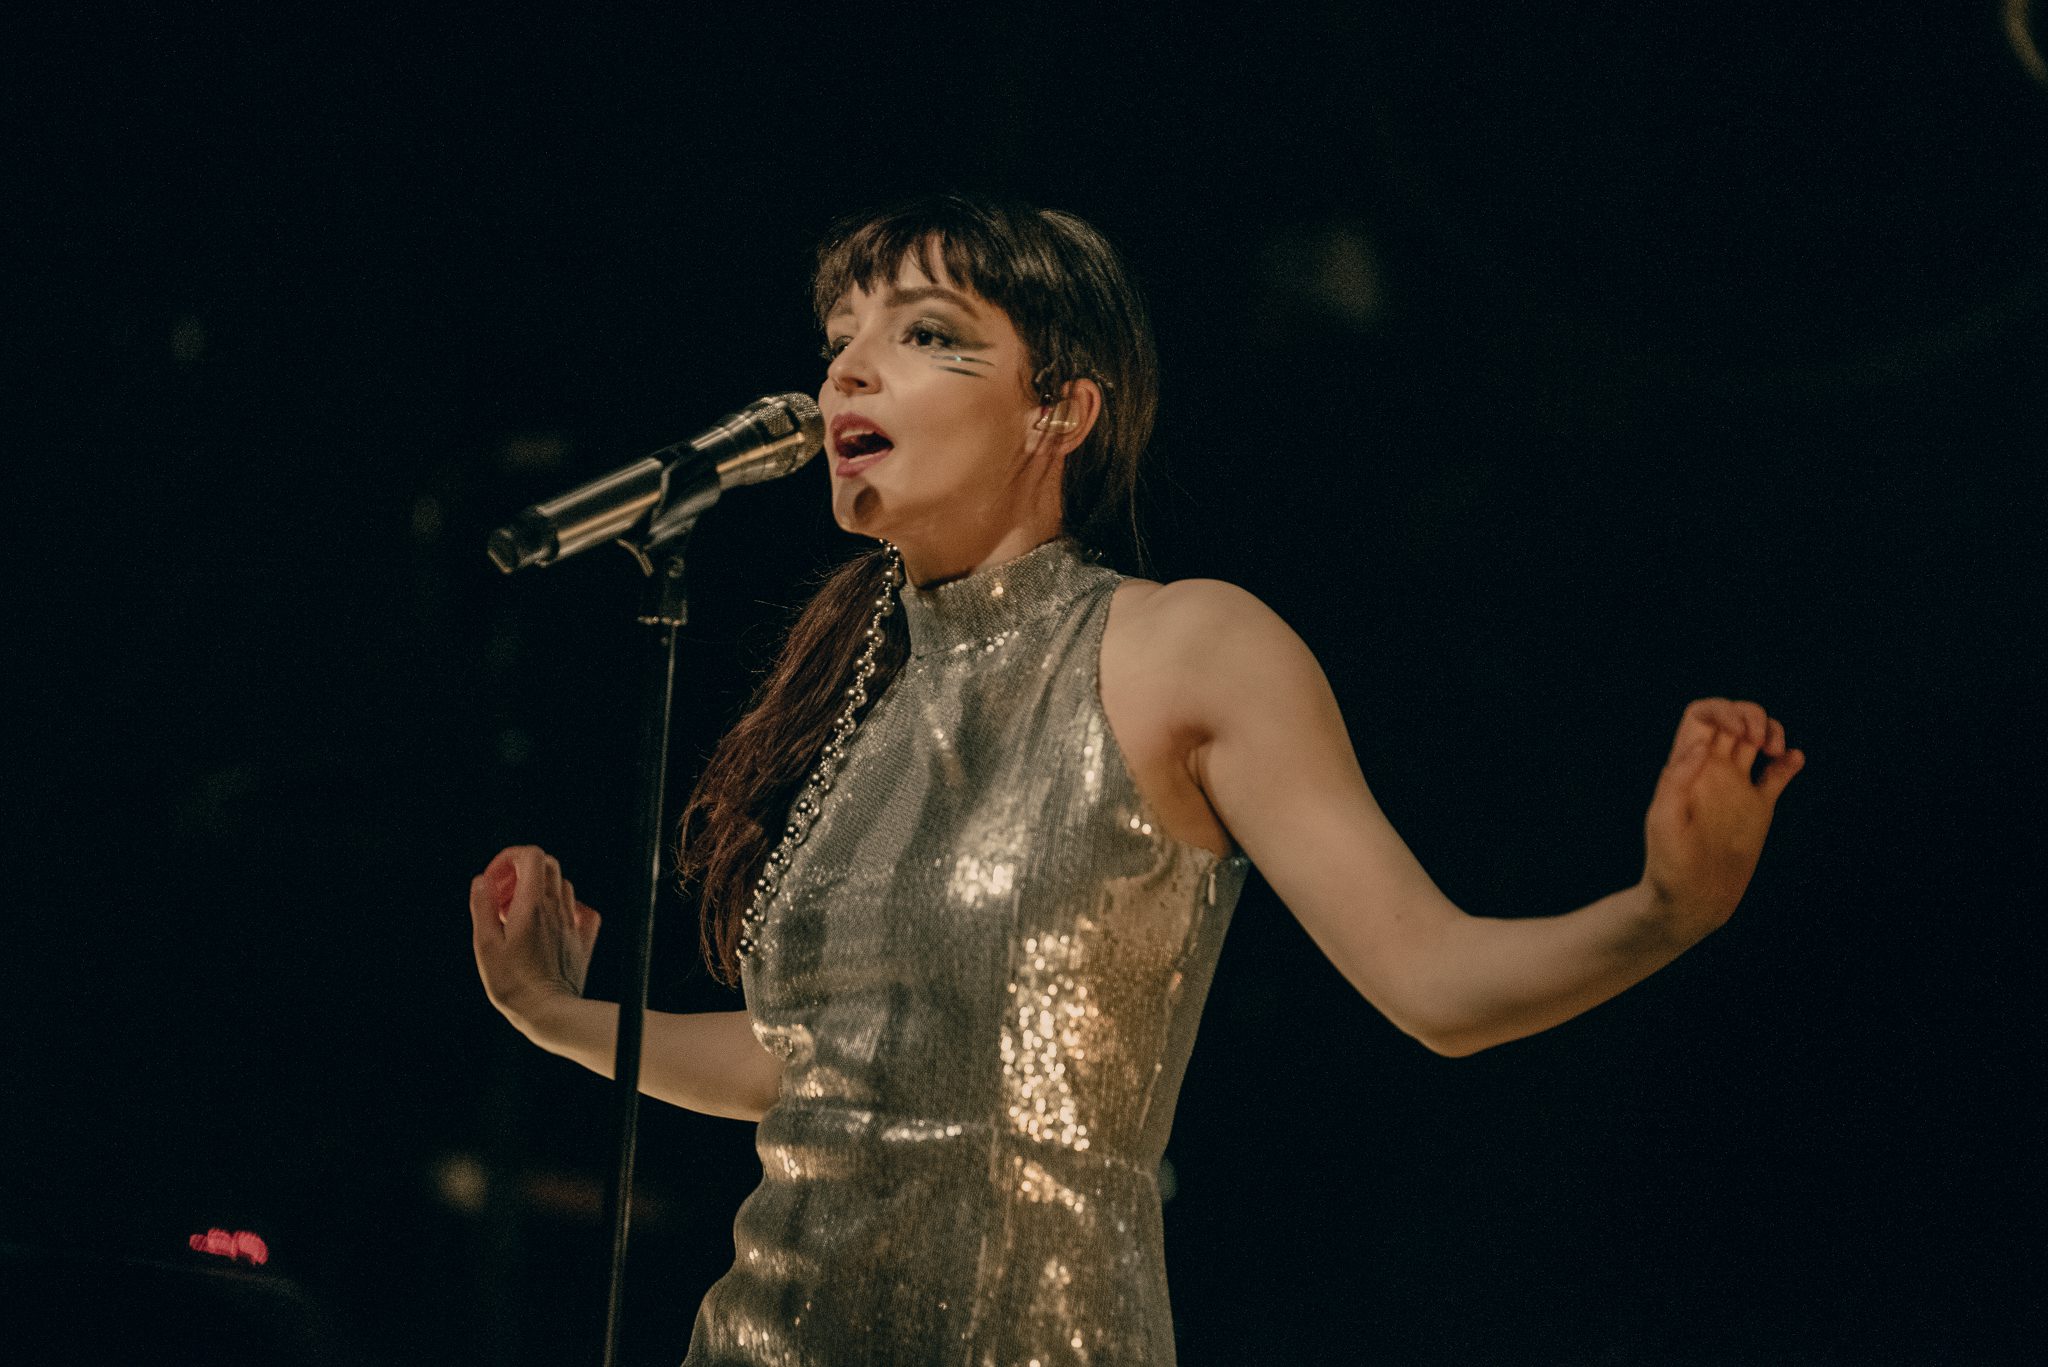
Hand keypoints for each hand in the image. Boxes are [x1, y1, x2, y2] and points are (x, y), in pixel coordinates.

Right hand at [469, 845, 601, 1027]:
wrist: (549, 1012)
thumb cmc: (512, 983)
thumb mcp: (485, 944)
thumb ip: (483, 907)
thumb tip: (483, 880)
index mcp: (533, 905)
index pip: (531, 856)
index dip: (509, 858)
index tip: (494, 880)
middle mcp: (557, 908)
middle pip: (547, 866)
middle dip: (521, 872)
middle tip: (502, 899)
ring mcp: (572, 924)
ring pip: (562, 886)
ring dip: (538, 891)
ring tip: (518, 916)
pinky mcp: (583, 941)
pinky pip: (582, 910)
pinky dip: (565, 907)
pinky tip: (549, 924)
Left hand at [1642, 698, 1805, 936]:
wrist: (1692, 899)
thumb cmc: (1668, 863)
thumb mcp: (1664, 820)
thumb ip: (1678, 779)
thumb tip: (1702, 744)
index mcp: (1687, 766)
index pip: (1702, 716)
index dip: (1722, 711)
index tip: (1737, 732)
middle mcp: (1712, 770)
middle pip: (1733, 718)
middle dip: (1751, 715)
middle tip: (1758, 741)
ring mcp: (1737, 787)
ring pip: (1756, 739)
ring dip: (1771, 731)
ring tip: (1774, 749)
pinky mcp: (1759, 807)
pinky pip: (1778, 774)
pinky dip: (1790, 761)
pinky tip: (1793, 760)